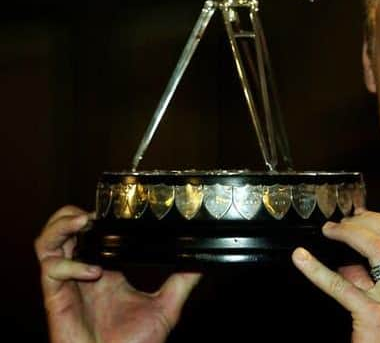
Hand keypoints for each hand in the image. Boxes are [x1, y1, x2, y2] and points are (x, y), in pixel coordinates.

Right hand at [34, 205, 200, 342]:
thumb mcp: (165, 305)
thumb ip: (182, 281)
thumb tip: (202, 259)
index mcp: (104, 268)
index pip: (88, 233)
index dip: (94, 215)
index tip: (113, 206)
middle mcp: (81, 271)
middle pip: (60, 231)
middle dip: (69, 215)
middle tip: (92, 213)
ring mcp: (67, 284)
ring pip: (45, 244)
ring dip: (60, 228)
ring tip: (82, 222)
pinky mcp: (56, 299)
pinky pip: (52, 271)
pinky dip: (70, 264)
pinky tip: (93, 271)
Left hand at [292, 208, 379, 342]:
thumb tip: (351, 266)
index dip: (377, 221)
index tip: (359, 217)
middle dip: (365, 220)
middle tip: (342, 222)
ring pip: (375, 247)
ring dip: (348, 233)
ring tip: (330, 231)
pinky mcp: (374, 316)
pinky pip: (341, 285)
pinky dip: (316, 269)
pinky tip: (302, 259)